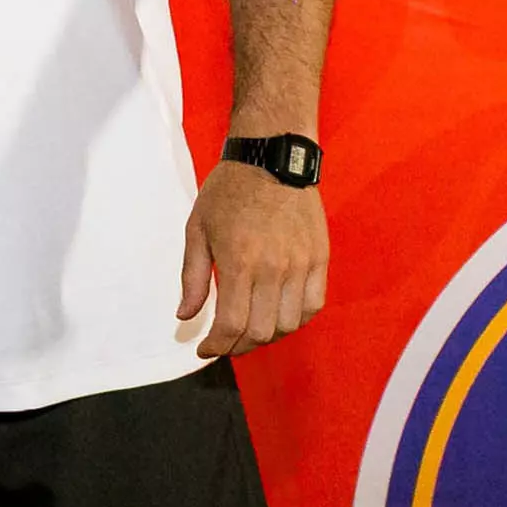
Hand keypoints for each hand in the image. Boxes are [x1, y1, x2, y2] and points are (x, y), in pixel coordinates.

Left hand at [180, 160, 329, 356]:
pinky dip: (295, 320)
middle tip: (225, 342)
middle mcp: (275, 268)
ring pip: (289, 324)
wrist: (271, 157)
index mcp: (240, 261)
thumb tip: (185, 316)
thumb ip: (193, 277)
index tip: (206, 349)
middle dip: (239, 346)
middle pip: (262, 331)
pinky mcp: (320, 259)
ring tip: (249, 331)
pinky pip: (313, 306)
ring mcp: (302, 265)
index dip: (218, 345)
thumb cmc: (227, 191)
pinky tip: (276, 316)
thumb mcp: (197, 229)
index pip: (232, 324)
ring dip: (267, 336)